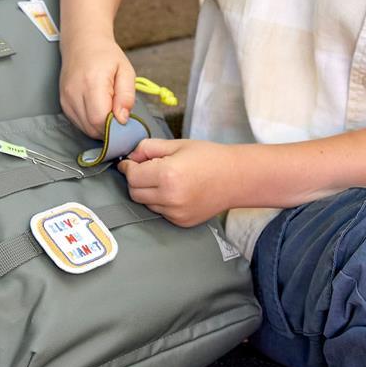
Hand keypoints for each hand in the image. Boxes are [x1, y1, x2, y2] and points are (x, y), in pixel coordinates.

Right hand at [59, 36, 136, 136]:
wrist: (82, 43)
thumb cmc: (106, 55)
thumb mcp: (126, 71)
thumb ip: (127, 96)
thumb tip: (123, 118)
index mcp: (92, 82)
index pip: (100, 119)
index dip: (114, 126)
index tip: (124, 119)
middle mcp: (75, 93)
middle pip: (92, 127)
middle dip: (109, 129)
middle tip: (118, 116)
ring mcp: (66, 99)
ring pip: (84, 128)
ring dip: (99, 127)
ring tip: (109, 111)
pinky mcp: (63, 103)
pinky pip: (78, 123)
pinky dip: (90, 123)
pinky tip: (98, 110)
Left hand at [118, 138, 237, 226]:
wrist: (237, 178)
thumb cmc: (209, 157)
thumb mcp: (178, 144)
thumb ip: (149, 148)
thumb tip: (131, 157)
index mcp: (167, 174)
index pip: (132, 176)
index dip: (128, 167)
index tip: (131, 162)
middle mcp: (169, 197)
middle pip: (134, 193)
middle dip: (136, 180)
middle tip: (148, 169)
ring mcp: (176, 213)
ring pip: (146, 204)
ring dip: (148, 192)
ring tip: (166, 180)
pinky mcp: (181, 221)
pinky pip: (160, 212)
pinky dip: (162, 202)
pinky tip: (177, 191)